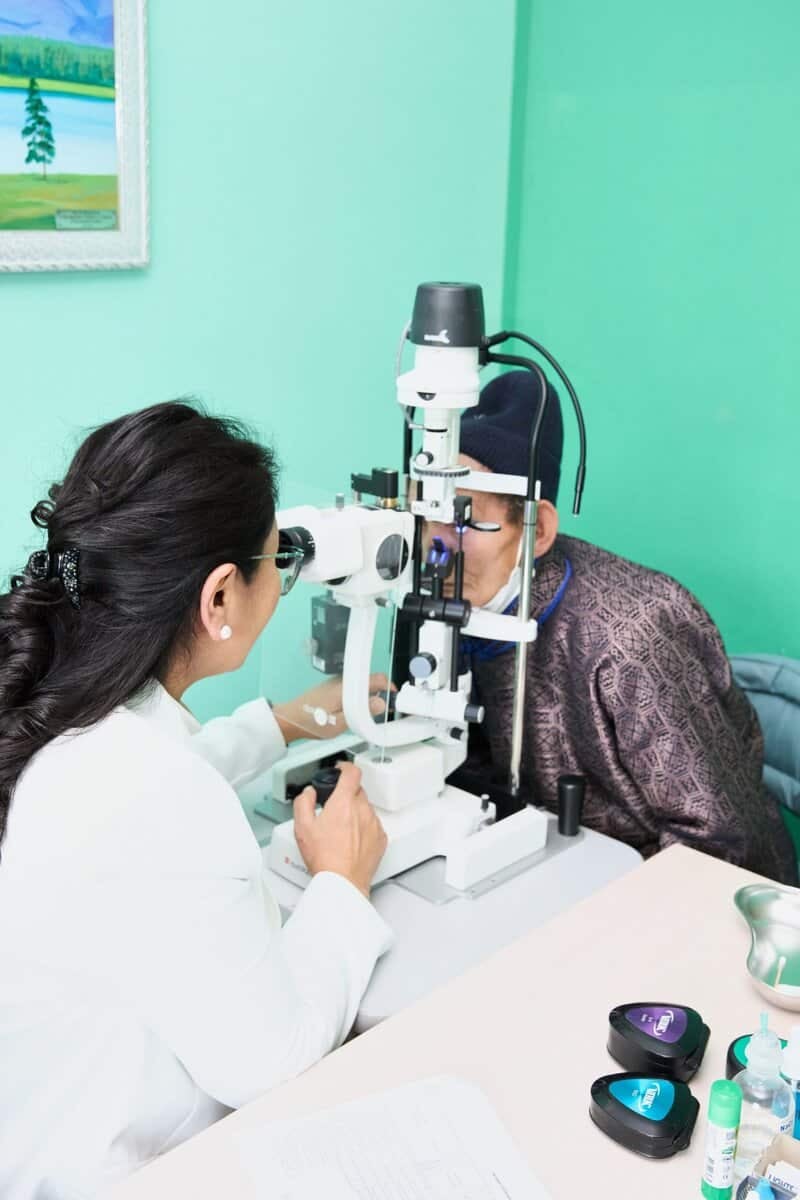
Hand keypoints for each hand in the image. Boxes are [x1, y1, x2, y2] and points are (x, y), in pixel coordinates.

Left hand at [272, 674, 393, 743]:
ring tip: (367, 714)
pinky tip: (353, 711)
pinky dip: (357, 697)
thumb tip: (380, 703)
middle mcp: (342, 680)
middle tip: (381, 710)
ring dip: (368, 695)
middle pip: (370, 680)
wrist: (289, 719)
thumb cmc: (311, 722)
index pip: (376, 679)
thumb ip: (361, 713)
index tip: (393, 698)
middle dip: (379, 693)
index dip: (389, 687)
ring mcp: (336, 682)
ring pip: (360, 685)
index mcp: (347, 687)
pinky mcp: (331, 687)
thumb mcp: (339, 724)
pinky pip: (351, 688)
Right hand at [292, 762, 387, 896]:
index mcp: (344, 802)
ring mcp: (374, 824)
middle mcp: (363, 809)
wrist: (343, 882)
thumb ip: (303, 802)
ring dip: (355, 812)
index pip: (352, 772)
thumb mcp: (302, 827)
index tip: (341, 770)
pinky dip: (364, 827)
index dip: (346, 767)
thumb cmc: (324, 858)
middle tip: (334, 809)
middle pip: (357, 791)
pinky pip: (373, 824)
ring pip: (365, 808)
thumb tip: (308, 794)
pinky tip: (351, 841)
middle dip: (346, 795)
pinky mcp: (380, 838)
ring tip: (341, 830)